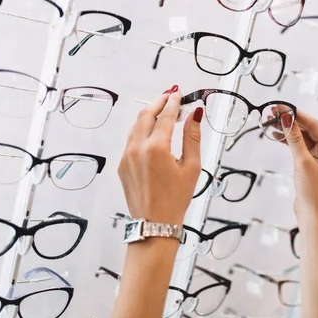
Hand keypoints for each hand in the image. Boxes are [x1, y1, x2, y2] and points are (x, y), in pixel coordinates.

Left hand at [118, 85, 203, 224]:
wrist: (155, 224)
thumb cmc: (175, 199)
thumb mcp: (191, 167)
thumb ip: (192, 137)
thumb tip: (195, 115)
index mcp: (156, 148)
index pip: (165, 115)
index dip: (173, 102)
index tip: (179, 93)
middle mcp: (138, 149)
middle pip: (146, 114)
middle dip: (158, 102)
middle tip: (170, 96)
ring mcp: (126, 156)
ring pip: (136, 125)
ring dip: (148, 114)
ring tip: (161, 111)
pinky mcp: (122, 164)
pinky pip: (130, 139)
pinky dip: (141, 130)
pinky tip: (152, 131)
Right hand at [281, 110, 317, 218]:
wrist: (311, 213)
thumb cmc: (312, 191)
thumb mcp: (302, 161)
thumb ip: (294, 138)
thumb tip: (287, 118)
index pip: (314, 125)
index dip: (297, 114)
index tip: (282, 106)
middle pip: (307, 128)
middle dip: (290, 120)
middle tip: (273, 112)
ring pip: (301, 136)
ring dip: (287, 129)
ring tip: (270, 122)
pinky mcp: (309, 162)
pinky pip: (298, 146)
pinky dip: (287, 140)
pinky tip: (276, 135)